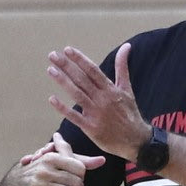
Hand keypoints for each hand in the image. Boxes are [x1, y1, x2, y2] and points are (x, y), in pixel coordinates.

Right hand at [12, 133, 104, 185]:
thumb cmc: (39, 172)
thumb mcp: (56, 161)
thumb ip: (79, 160)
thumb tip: (102, 160)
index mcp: (51, 157)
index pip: (80, 168)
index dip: (82, 177)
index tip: (79, 181)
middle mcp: (44, 169)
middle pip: (76, 182)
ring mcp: (37, 183)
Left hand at [47, 43, 151, 160]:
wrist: (135, 139)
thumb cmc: (129, 112)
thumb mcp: (127, 88)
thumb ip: (122, 67)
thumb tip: (126, 46)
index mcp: (110, 89)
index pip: (92, 70)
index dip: (80, 59)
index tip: (67, 50)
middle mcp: (102, 99)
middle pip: (82, 79)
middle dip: (67, 66)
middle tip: (53, 55)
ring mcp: (96, 113)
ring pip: (77, 94)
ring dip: (63, 81)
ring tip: (50, 70)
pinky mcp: (91, 128)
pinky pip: (74, 117)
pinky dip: (63, 108)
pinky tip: (52, 99)